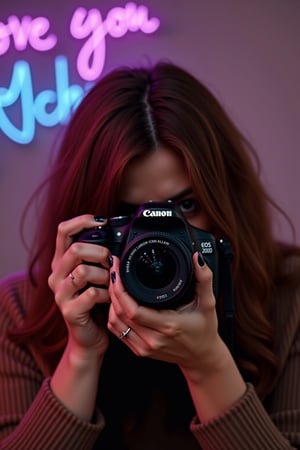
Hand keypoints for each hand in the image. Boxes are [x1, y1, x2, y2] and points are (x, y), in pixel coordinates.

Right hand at [48, 214, 110, 359]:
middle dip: (100, 252)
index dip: (82, 221)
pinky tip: (109, 299)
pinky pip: (92, 294)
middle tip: (112, 262)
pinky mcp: (69, 311)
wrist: (89, 337)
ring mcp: (60, 294)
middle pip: (75, 249)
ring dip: (105, 275)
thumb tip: (117, 235)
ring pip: (83, 271)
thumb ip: (99, 256)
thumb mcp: (95, 274)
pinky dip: (107, 294)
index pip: (63, 230)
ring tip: (112, 283)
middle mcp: (56, 275)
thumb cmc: (96, 302)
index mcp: (62, 262)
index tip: (102, 221)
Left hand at [107, 252, 224, 380]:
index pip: (133, 309)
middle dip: (113, 289)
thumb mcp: (208, 303)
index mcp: (168, 325)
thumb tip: (197, 258)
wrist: (202, 358)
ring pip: (115, 323)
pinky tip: (117, 303)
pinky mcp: (140, 351)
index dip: (120, 289)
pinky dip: (113, 316)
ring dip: (111, 302)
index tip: (118, 270)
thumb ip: (204, 279)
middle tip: (114, 271)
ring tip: (114, 284)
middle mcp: (153, 339)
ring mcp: (144, 347)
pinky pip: (118, 332)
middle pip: (119, 313)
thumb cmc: (205, 331)